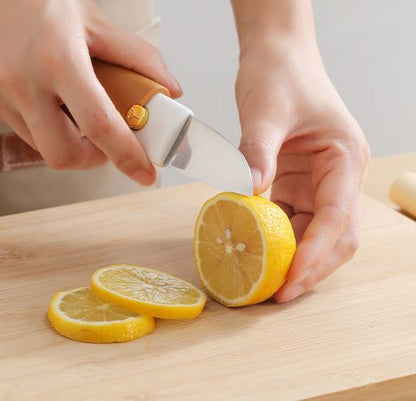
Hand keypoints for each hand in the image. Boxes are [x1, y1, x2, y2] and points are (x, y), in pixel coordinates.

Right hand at [0, 0, 180, 183]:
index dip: (127, 156)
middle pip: (65, 154)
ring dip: (74, 147)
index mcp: (59, 61)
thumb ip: (139, 57)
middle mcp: (25, 84)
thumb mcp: (97, 23)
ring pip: (46, 149)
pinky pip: (30, 135)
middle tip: (110, 143)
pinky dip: (54, 134)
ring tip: (84, 120)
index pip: (100, 125)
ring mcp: (4, 96)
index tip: (146, 175)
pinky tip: (61, 111)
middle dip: (95, 159)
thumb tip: (170, 90)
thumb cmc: (44, 4)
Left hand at [235, 40, 369, 301]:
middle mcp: (338, 176)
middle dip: (310, 267)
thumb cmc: (280, 75)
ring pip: (314, 234)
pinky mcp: (296, 184)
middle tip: (278, 294)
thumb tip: (247, 196)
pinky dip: (275, 239)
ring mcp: (318, 183)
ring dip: (292, 258)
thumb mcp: (266, 112)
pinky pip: (290, 220)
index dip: (315, 254)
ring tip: (264, 281)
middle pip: (335, 236)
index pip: (337, 218)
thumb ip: (257, 154)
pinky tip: (255, 250)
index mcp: (345, 158)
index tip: (289, 281)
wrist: (276, 57)